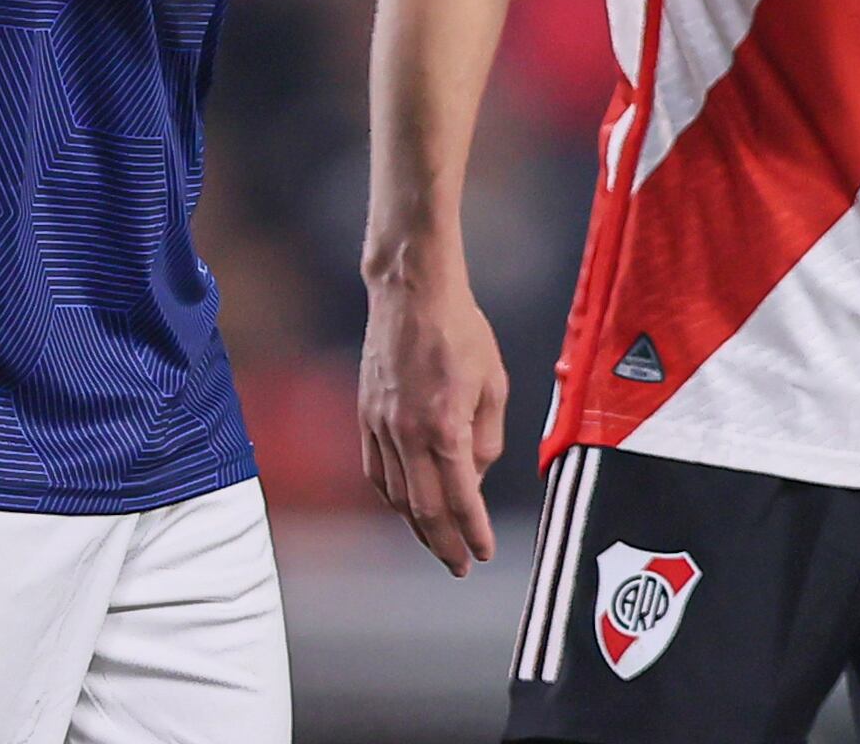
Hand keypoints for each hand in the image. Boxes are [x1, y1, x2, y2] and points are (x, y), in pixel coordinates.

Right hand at [358, 257, 510, 576]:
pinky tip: (404, 506)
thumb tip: (476, 477)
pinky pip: (375, 470)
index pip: (461, 498)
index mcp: (445, 426)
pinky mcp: (365, 414)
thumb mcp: (494, 384)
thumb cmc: (461, 332)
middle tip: (460, 565)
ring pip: (395, 494)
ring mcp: (380, 425)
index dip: (474, 532)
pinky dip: (390, 496)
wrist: (411, 293)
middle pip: (423, 509)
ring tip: (436, 543)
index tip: (484, 554)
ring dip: (416, 526)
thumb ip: (488, 437)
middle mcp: (407, 433)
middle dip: (444, 544)